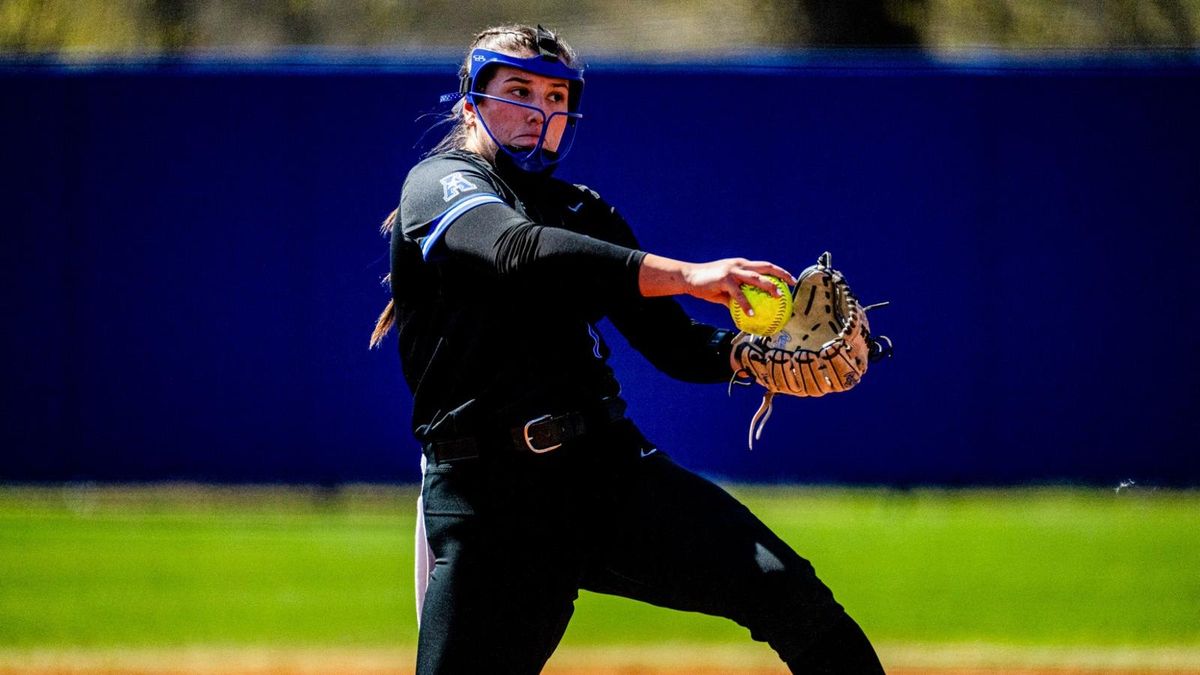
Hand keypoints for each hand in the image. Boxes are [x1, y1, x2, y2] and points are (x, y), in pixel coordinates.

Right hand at [680, 258, 794, 312]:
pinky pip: (738, 293)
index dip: (779, 272)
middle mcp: (739, 265)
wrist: (687, 277)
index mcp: (741, 265)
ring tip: (778, 297)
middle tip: (792, 284)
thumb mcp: (723, 292)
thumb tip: (746, 313)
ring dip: (768, 286)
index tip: (790, 280)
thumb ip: (735, 299)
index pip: (764, 266)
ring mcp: (732, 270)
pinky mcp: (724, 278)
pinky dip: (746, 304)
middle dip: (781, 274)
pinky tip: (751, 314)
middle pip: (765, 267)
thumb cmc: (706, 284)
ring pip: (755, 277)